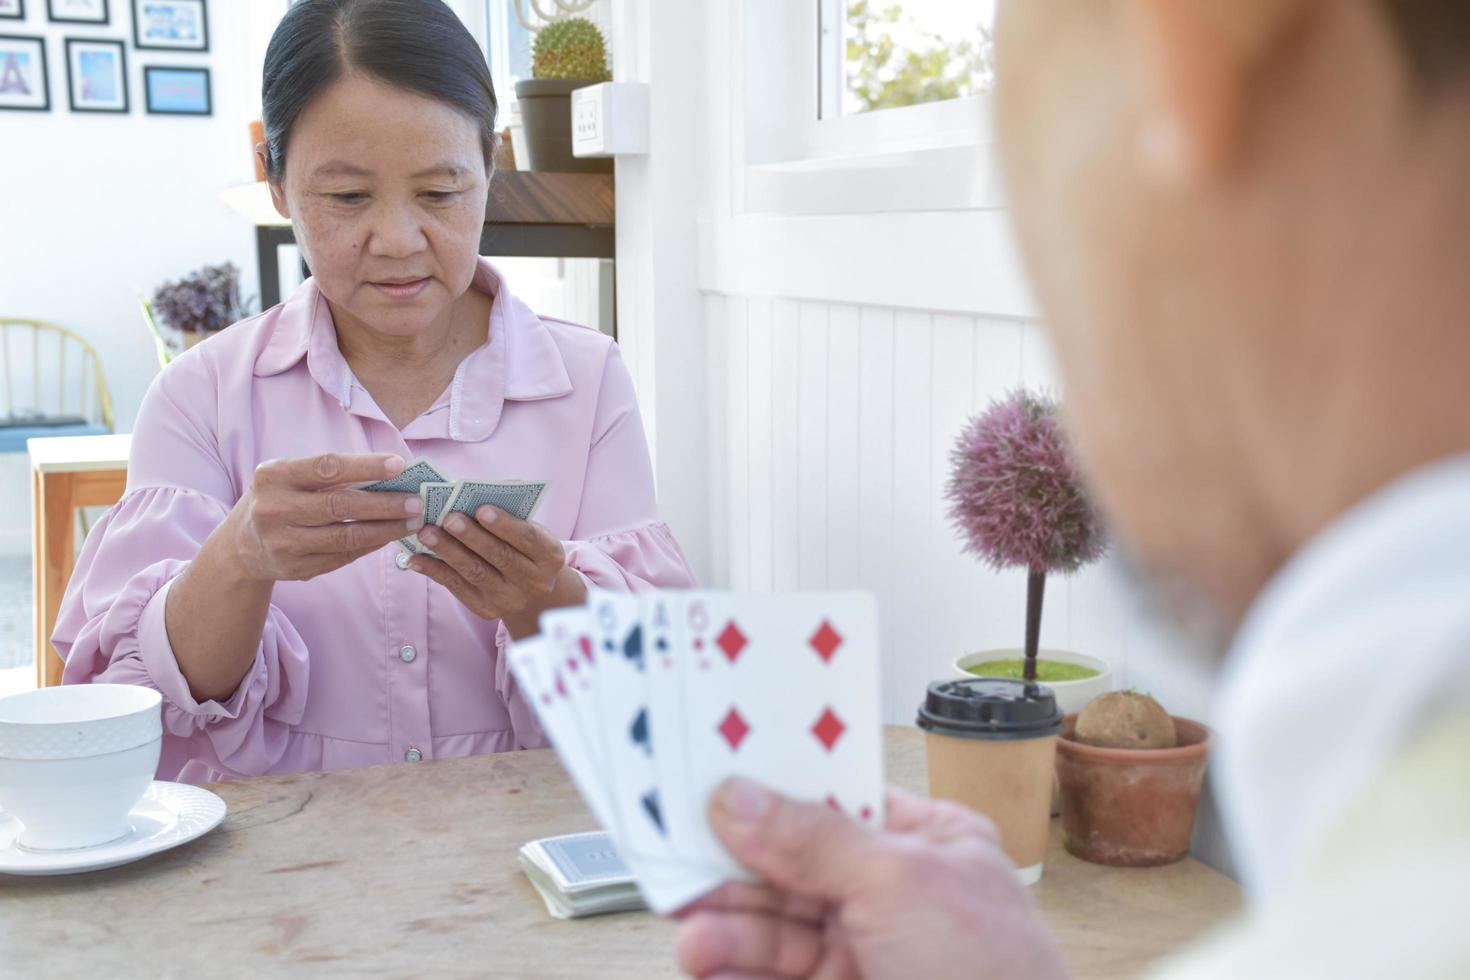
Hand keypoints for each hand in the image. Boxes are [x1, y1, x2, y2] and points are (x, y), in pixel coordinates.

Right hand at [225, 453, 422, 582]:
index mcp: (273, 476)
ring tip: (412, 521)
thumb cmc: (279, 499)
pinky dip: (370, 545)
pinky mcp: (294, 568)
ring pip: (346, 537)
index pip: (328, 468)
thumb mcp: (289, 477)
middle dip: (385, 504)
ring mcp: (282, 543)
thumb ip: (330, 475)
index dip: (366, 466)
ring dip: (386, 529)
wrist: (240, 546)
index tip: (400, 465)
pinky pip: (342, 556)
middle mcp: (274, 509)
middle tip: (417, 502)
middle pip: (341, 506)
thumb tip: (390, 473)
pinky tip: (389, 536)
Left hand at [409, 506, 586, 635]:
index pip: (528, 538)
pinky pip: (457, 588)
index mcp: (549, 557)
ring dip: (448, 551)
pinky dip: (435, 571)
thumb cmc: (525, 549)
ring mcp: (508, 598)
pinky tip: (416, 557)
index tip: (482, 508)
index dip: (505, 524)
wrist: (533, 594)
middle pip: (500, 556)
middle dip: (472, 536)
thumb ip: (511, 518)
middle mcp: (533, 581)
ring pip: (475, 572)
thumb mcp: (531, 534)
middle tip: (449, 518)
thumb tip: (473, 496)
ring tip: (426, 532)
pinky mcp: (485, 609)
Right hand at [676, 782, 1067, 979]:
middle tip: (679, 867)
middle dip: (734, 871)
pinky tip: (710, 969)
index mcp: (927, 844)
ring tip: (694, 939)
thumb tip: (741, 799)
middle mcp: (892, 895)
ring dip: (728, 930)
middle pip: (790, 867)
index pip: (833, 802)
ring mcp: (865, 952)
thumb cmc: (996, 975)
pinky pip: (772, 978)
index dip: (771, 795)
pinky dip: (736, 973)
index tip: (708, 788)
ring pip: (774, 929)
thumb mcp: (901, 882)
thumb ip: (814, 840)